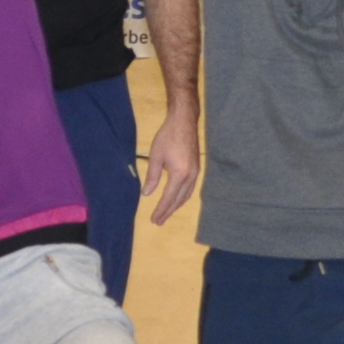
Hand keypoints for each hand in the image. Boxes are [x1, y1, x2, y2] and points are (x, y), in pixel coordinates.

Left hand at [142, 103, 201, 223]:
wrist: (184, 122)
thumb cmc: (167, 137)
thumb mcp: (155, 156)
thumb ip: (152, 177)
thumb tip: (146, 194)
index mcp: (179, 174)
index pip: (169, 198)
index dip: (161, 210)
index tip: (154, 219)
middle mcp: (190, 177)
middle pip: (179, 200)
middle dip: (168, 212)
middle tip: (158, 221)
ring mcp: (196, 173)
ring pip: (186, 196)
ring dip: (176, 206)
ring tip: (166, 214)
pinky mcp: (197, 169)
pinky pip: (190, 189)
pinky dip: (182, 198)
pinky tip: (177, 200)